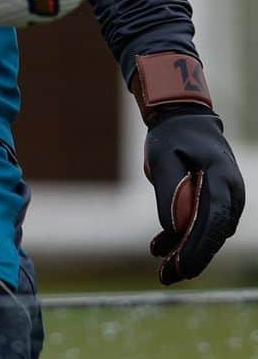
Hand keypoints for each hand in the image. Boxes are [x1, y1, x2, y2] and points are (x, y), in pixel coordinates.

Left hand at [144, 107, 244, 283]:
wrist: (184, 117)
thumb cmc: (172, 136)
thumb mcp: (162, 159)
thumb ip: (170, 192)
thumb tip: (175, 229)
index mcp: (222, 179)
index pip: (213, 222)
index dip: (198, 248)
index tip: (181, 268)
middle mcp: (232, 192)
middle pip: (214, 234)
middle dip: (191, 259)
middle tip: (165, 277)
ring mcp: (229, 197)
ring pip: (209, 233)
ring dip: (186, 251)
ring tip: (161, 269)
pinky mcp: (219, 201)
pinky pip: (204, 224)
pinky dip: (185, 237)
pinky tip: (161, 247)